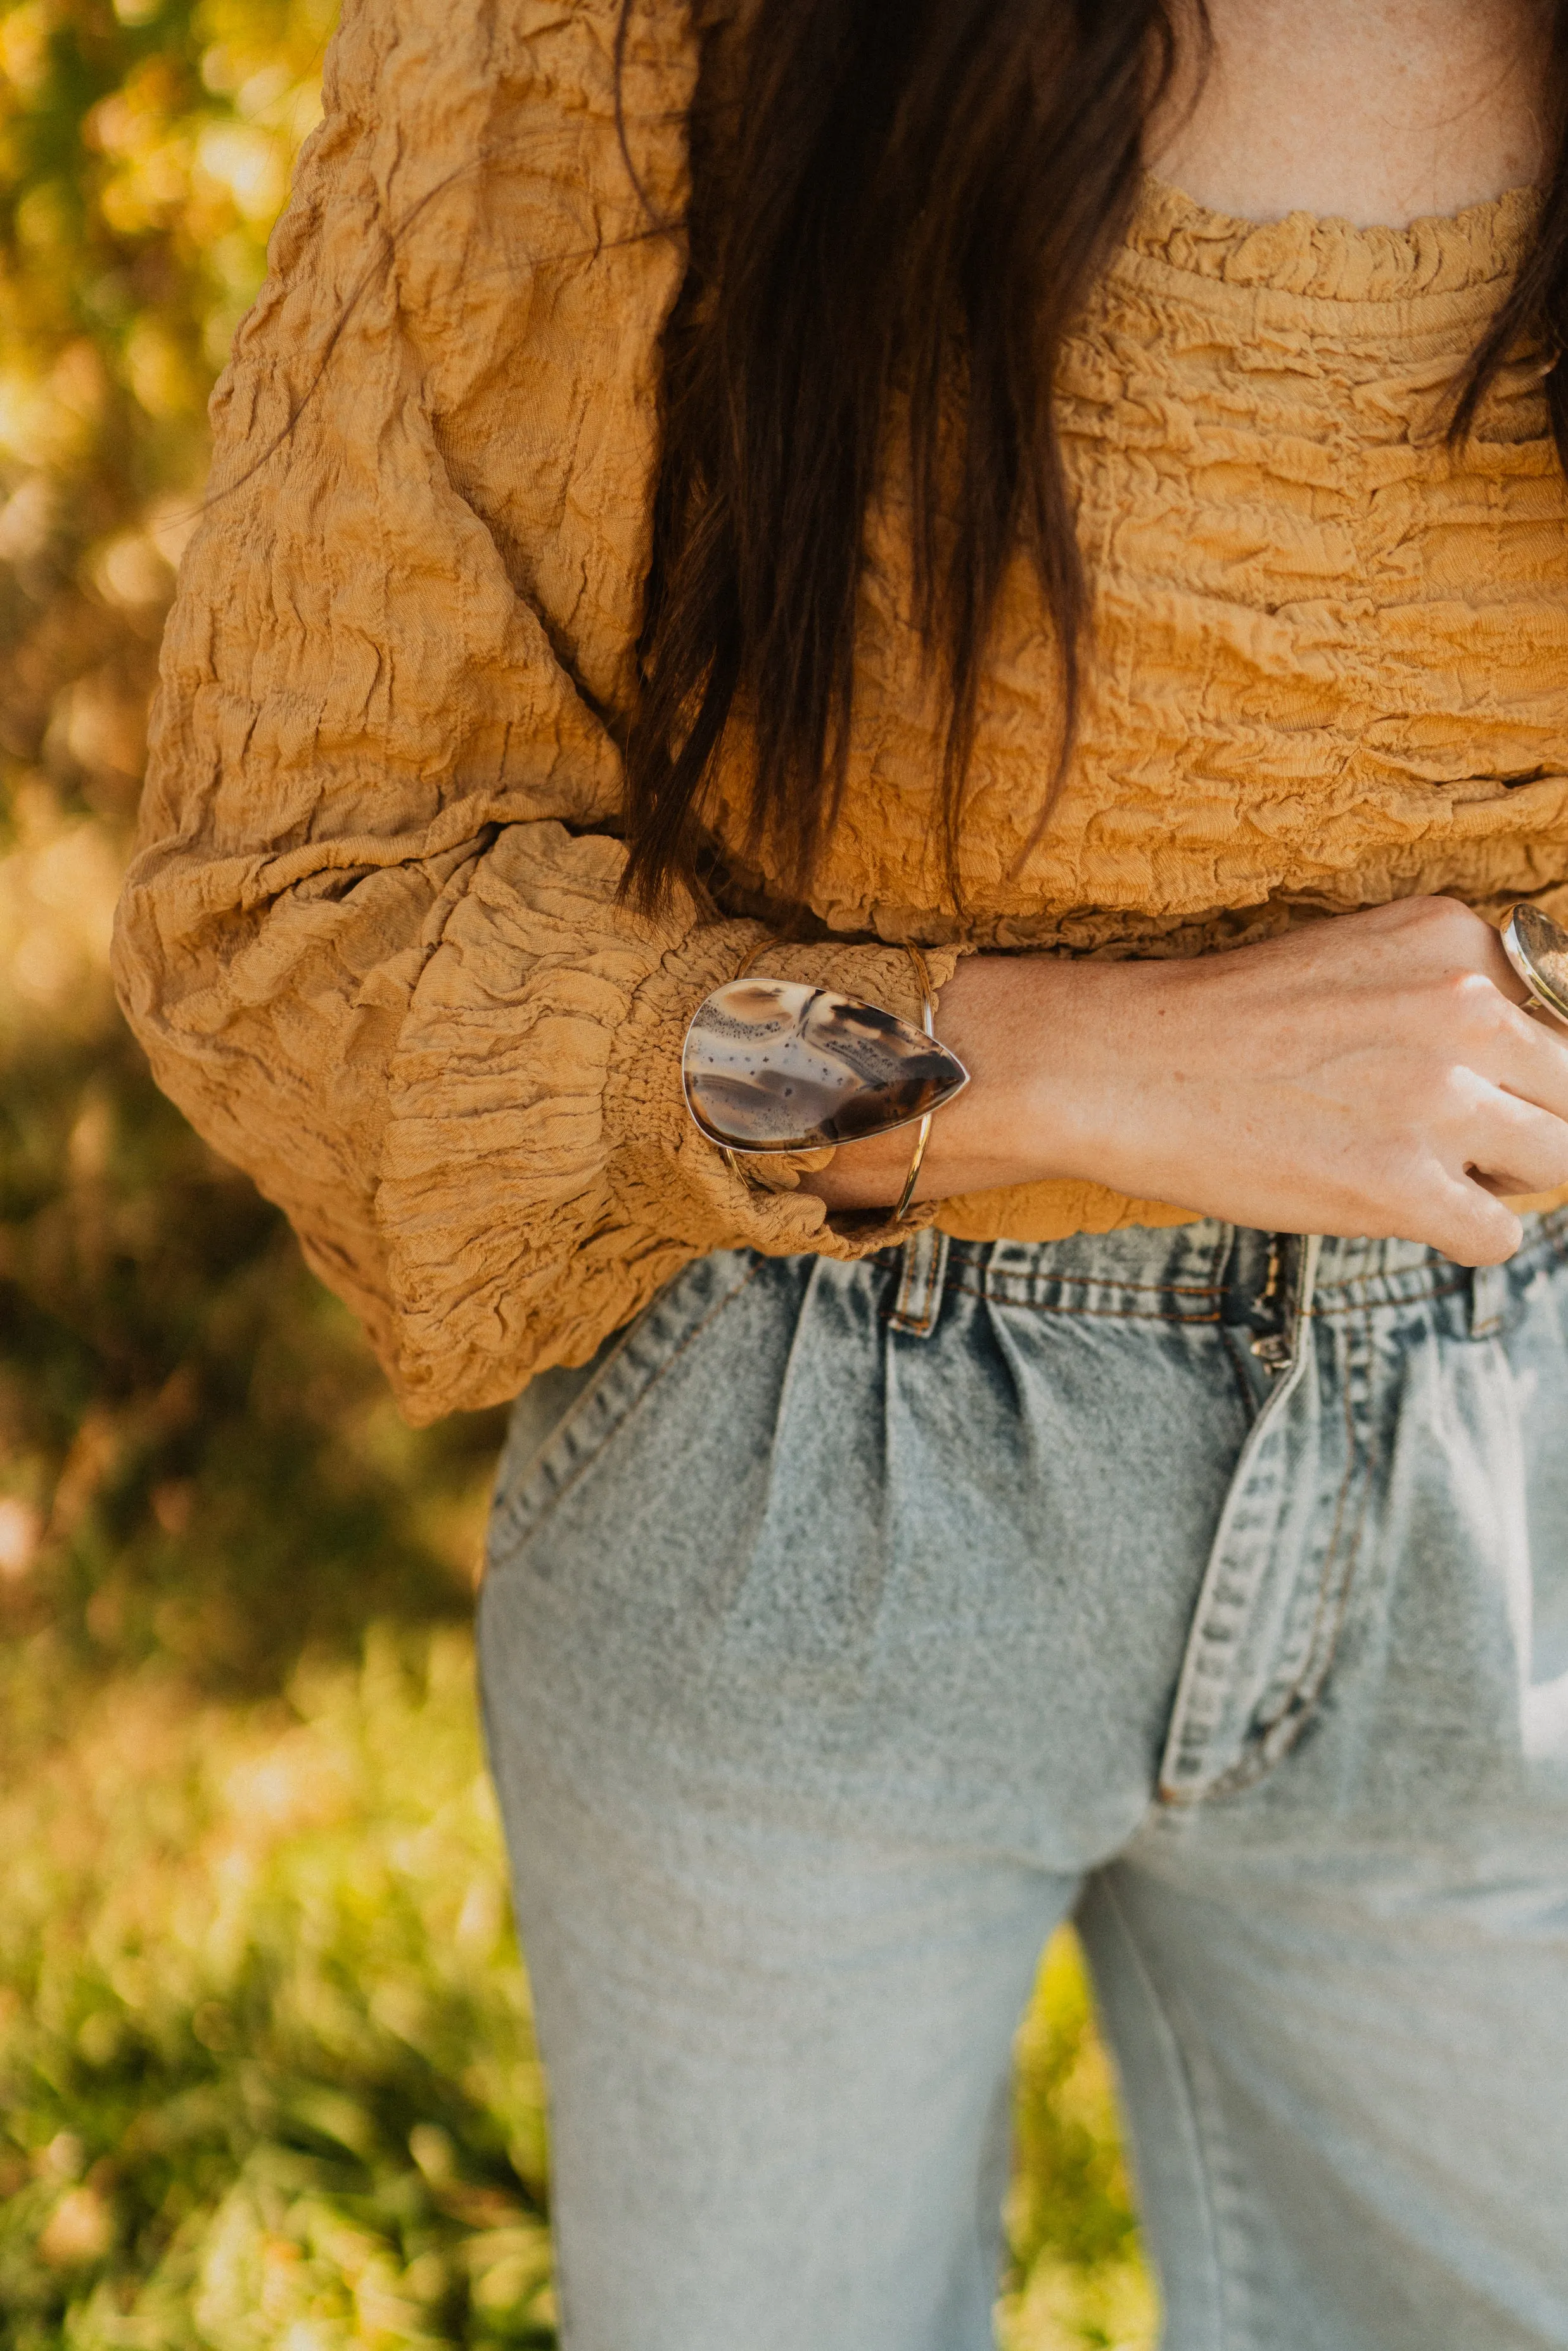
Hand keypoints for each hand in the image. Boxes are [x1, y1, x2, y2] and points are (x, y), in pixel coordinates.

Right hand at [803, 896, 1567, 1265]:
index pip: (1565, 1016)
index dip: (1531, 1067)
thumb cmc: (1226, 1020)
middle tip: (1459, 1139)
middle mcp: (1466, 1006)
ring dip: (1503, 1180)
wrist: (1120, 1065)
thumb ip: (1449, 989)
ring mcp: (1440, 1098)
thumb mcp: (1361, 960)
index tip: (1495, 1090)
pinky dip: (1464, 1235)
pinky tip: (1402, 1209)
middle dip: (1529, 1125)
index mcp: (1457, 939)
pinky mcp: (1404, 1184)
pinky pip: (1500, 1236)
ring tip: (1427, 1172)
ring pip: (1558, 1165)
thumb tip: (1528, 1058)